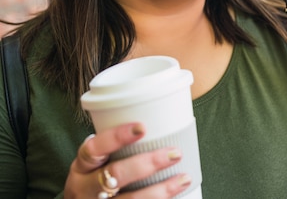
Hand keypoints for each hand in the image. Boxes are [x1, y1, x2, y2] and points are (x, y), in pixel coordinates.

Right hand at [64, 123, 190, 197]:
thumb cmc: (98, 175)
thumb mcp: (99, 161)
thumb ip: (120, 146)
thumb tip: (162, 118)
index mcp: (81, 167)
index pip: (94, 148)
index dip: (116, 137)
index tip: (142, 127)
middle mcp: (84, 188)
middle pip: (116, 175)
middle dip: (148, 164)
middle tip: (175, 153)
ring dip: (160, 191)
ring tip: (183, 179)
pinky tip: (176, 196)